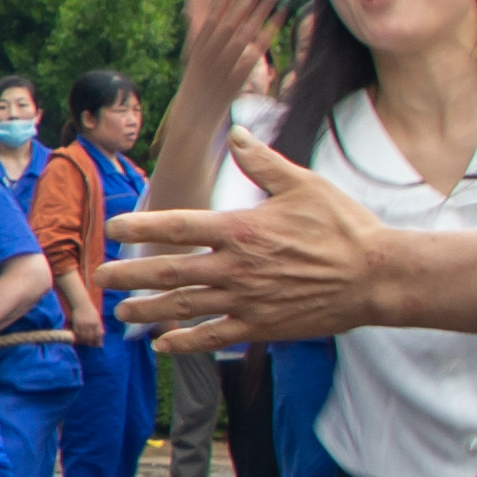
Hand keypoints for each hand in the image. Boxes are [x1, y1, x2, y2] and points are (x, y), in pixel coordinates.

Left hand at [98, 128, 385, 356]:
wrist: (377, 277)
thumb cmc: (343, 227)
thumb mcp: (304, 184)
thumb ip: (263, 161)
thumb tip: (239, 131)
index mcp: (241, 230)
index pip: (178, 226)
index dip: (142, 226)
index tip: (114, 227)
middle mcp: (236, 268)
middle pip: (170, 271)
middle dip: (131, 274)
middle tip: (99, 276)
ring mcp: (246, 301)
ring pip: (184, 308)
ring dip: (148, 310)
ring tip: (121, 312)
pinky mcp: (260, 327)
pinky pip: (213, 337)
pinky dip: (184, 343)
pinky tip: (162, 345)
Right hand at [176, 0, 282, 105]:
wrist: (191, 122)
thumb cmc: (195, 91)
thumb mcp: (195, 62)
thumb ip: (205, 39)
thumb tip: (213, 18)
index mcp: (198, 47)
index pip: (213, 13)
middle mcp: (209, 54)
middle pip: (230, 19)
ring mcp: (222, 67)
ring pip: (243, 33)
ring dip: (259, 11)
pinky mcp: (235, 80)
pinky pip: (254, 54)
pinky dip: (267, 35)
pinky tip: (280, 20)